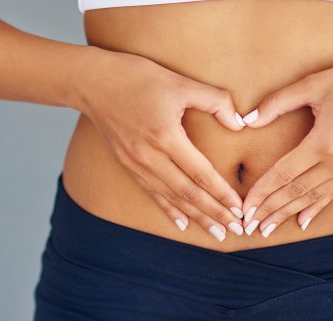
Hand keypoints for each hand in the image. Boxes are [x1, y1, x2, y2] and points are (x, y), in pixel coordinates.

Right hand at [74, 48, 246, 240]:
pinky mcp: (127, 164)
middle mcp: (149, 156)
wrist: (92, 82)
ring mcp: (135, 163)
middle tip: (237, 229)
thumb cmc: (137, 76)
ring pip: (171, 197)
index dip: (222, 193)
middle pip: (188, 193)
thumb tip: (239, 123)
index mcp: (165, 136)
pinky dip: (169, 209)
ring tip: (217, 232)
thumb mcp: (180, 82)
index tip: (240, 208)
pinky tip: (183, 222)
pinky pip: (152, 193)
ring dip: (196, 216)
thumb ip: (215, 101)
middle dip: (214, 213)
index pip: (200, 173)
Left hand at [239, 51, 332, 236]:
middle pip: (296, 191)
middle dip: (270, 210)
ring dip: (288, 213)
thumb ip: (277, 102)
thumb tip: (247, 119)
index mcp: (324, 141)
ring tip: (268, 228)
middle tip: (249, 225)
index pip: (283, 174)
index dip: (261, 192)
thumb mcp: (314, 83)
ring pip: (313, 197)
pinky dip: (316, 208)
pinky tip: (302, 221)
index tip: (245, 207)